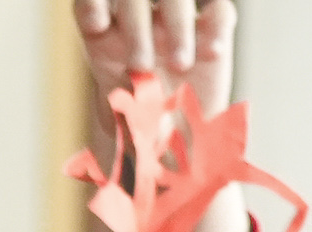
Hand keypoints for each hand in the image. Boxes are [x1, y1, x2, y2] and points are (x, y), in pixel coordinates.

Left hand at [74, 0, 237, 115]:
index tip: (96, 26)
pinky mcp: (214, 26)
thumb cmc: (142, 130)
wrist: (179, 138)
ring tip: (181, 65)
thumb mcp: (124, 126)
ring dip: (178, 25)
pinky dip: (218, 24)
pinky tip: (212, 53)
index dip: (92, 4)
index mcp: (106, 37)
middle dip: (136, 27)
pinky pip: (219, 8)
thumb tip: (134, 101)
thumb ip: (123, 112)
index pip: (92, 2)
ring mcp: (176, 20)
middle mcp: (141, 21)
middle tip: (141, 66)